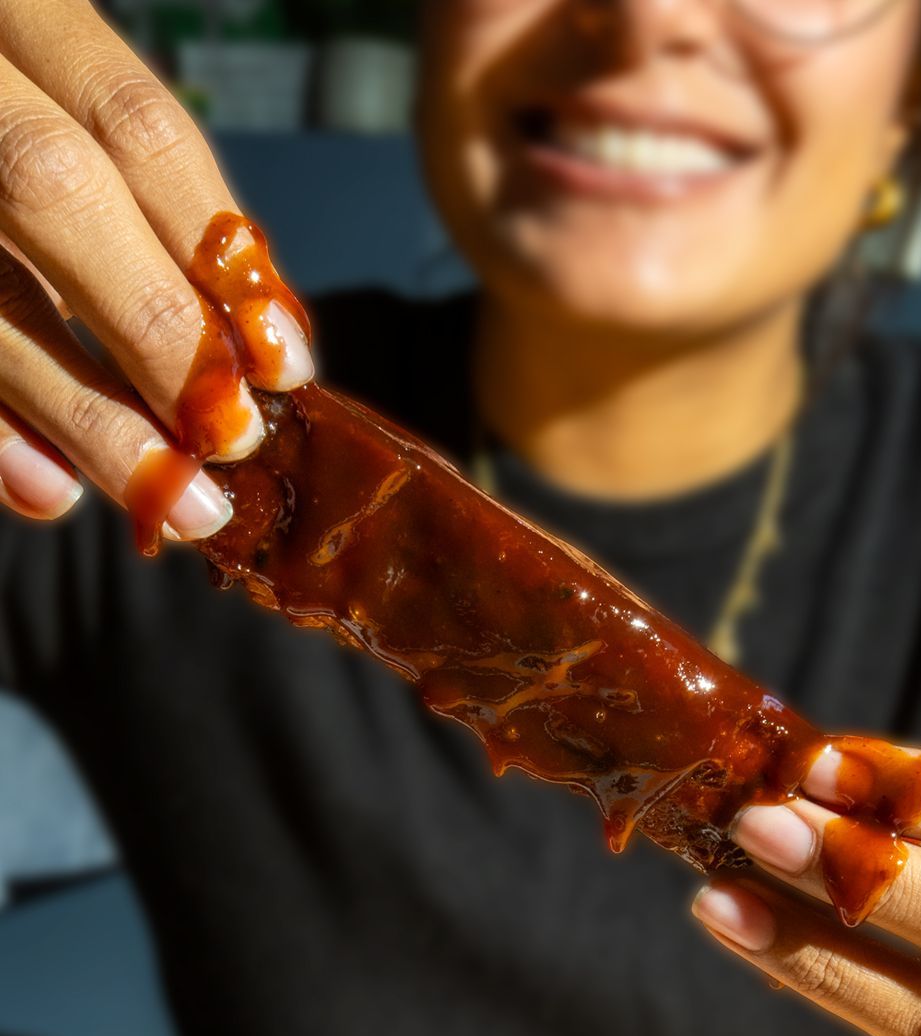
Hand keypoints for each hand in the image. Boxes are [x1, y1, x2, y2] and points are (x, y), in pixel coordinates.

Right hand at [0, 0, 312, 532]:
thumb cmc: (6, 141)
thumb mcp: (61, 127)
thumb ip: (138, 216)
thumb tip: (254, 353)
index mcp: (12, 16)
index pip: (135, 122)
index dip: (220, 249)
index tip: (286, 361)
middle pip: (54, 189)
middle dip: (158, 330)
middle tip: (229, 440)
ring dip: (80, 410)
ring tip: (168, 495)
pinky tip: (43, 490)